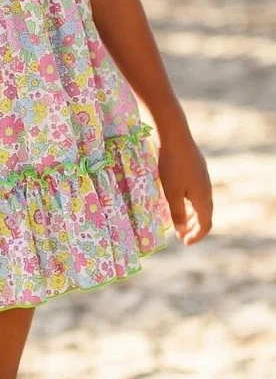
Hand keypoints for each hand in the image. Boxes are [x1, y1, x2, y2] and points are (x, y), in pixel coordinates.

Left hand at [157, 129, 212, 245]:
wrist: (174, 134)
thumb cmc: (171, 164)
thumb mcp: (171, 191)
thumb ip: (177, 212)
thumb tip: (181, 230)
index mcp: (203, 197)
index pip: (205, 224)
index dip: (196, 235)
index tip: (185, 243)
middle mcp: (207, 188)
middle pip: (204, 214)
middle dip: (194, 227)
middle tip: (181, 235)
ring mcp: (203, 176)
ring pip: (201, 202)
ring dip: (192, 214)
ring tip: (179, 220)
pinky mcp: (197, 167)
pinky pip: (197, 191)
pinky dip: (190, 202)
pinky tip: (178, 199)